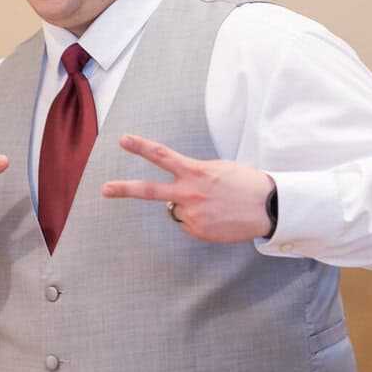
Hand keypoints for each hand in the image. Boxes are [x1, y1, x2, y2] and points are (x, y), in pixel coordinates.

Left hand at [101, 134, 275, 242]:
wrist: (267, 206)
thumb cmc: (244, 183)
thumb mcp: (217, 168)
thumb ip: (193, 174)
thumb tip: (178, 190)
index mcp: (195, 171)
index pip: (162, 156)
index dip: (141, 147)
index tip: (123, 140)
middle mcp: (189, 193)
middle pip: (150, 191)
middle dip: (125, 189)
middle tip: (105, 189)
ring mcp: (192, 214)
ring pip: (175, 210)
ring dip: (187, 207)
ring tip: (213, 204)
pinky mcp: (198, 231)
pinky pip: (189, 224)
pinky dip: (199, 221)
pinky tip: (217, 217)